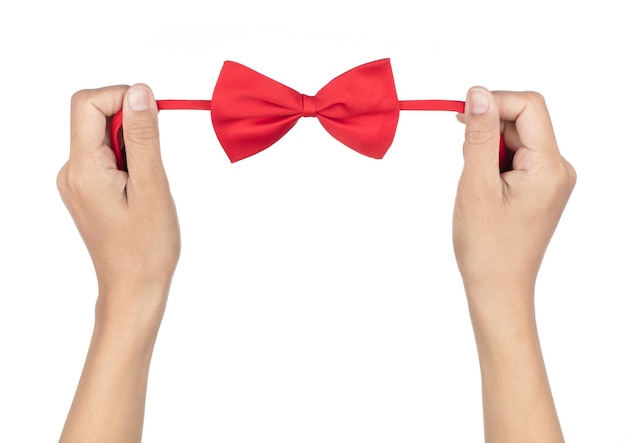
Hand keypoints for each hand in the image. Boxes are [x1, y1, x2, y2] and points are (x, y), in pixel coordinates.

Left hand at [57, 84, 179, 442]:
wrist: (133, 288)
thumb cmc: (145, 249)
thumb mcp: (152, 187)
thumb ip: (144, 136)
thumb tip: (140, 93)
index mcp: (82, 169)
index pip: (87, 103)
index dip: (122, 97)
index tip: (152, 115)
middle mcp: (71, 171)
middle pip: (94, 116)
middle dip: (131, 124)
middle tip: (153, 158)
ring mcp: (78, 181)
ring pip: (104, 136)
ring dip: (132, 145)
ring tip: (148, 182)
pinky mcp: (88, 189)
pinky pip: (107, 156)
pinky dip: (129, 160)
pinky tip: (141, 188)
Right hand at [453, 87, 575, 303]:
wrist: (498, 288)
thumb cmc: (486, 246)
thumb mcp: (476, 186)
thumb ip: (478, 136)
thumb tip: (478, 92)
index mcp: (550, 167)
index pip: (529, 106)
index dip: (494, 101)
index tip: (461, 114)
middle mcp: (559, 169)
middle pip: (523, 120)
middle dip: (487, 130)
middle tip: (466, 162)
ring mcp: (551, 179)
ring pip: (516, 138)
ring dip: (487, 148)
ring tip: (475, 184)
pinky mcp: (540, 187)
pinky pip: (516, 157)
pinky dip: (493, 162)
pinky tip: (483, 188)